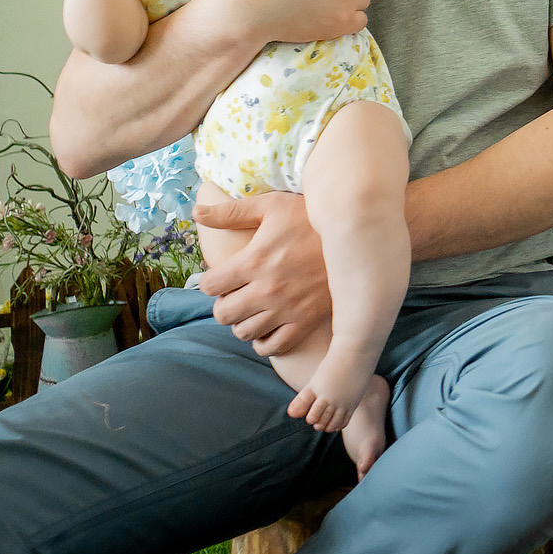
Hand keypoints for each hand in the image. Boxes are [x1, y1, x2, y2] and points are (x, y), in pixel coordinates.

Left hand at [193, 192, 333, 355]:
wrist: (356, 235)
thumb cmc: (310, 218)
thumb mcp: (272, 206)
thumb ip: (232, 212)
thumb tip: (196, 213)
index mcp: (254, 261)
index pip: (210, 287)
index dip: (211, 281)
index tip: (223, 276)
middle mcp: (267, 290)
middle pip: (223, 314)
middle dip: (225, 303)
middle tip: (238, 293)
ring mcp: (287, 309)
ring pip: (244, 332)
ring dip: (243, 322)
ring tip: (253, 308)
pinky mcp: (305, 321)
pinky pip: (272, 346)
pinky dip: (263, 340)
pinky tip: (267, 324)